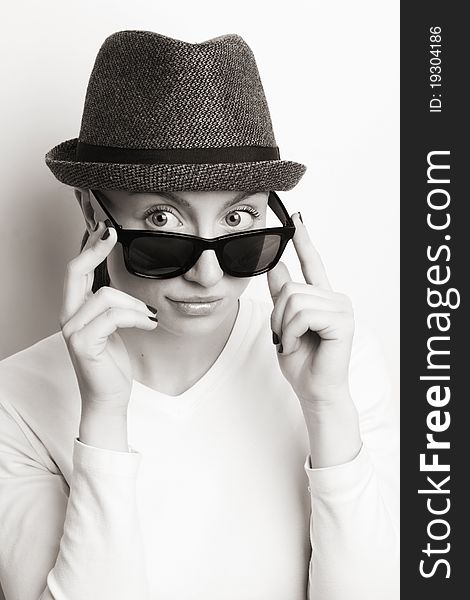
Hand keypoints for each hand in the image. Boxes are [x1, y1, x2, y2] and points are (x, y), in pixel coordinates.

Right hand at [59, 221, 158, 414]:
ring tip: (149, 317)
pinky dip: (136, 317)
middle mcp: (68, 316)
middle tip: (113, 234)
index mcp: (75, 309)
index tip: (106, 229)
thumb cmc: (113, 362)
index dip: (90, 247)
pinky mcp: (83, 343)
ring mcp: (72, 330)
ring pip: (106, 296)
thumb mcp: (114, 326)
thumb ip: (113, 304)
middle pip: (76, 271)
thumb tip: (126, 280)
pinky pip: (113, 316)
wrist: (109, 396)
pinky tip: (149, 324)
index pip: (77, 270)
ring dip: (135, 304)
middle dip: (95, 249)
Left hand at [267, 212, 354, 408]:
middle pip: (291, 287)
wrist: (313, 390)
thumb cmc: (302, 361)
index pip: (312, 263)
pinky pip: (302, 314)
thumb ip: (281, 296)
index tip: (297, 218)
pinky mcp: (342, 320)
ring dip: (283, 326)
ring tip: (292, 342)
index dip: (304, 240)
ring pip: (293, 300)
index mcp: (322, 298)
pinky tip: (299, 344)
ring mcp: (341, 308)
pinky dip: (291, 332)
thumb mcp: (282, 324)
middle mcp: (335, 298)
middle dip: (277, 315)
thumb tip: (276, 265)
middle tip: (284, 337)